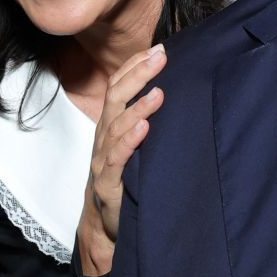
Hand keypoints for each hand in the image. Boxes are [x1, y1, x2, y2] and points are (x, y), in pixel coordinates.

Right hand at [78, 44, 166, 275]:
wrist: (106, 227)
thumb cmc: (125, 182)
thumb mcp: (134, 148)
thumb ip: (145, 122)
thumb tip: (172, 94)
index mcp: (110, 126)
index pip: (117, 87)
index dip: (134, 66)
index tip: (157, 49)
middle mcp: (104, 139)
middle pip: (115, 97)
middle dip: (138, 75)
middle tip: (161, 57)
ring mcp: (104, 161)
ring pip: (115, 126)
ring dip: (137, 106)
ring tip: (158, 94)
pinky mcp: (108, 184)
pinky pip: (116, 158)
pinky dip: (129, 141)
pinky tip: (144, 128)